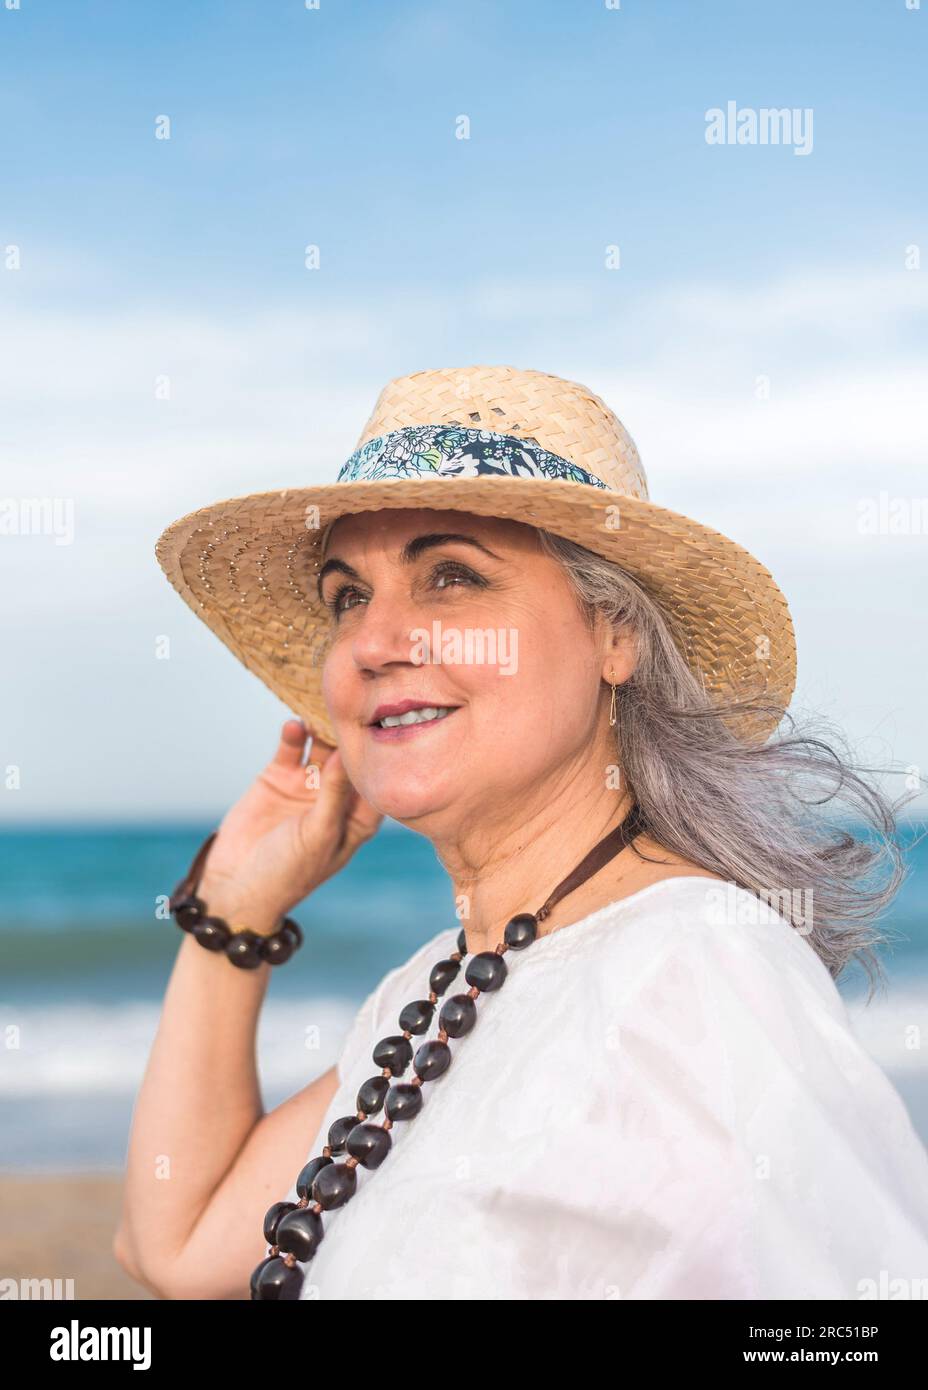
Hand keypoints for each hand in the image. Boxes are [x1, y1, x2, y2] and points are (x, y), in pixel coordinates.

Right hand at [194, 719, 381, 929]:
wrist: (236, 885)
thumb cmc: (288, 872)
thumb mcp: (318, 835)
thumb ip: (335, 795)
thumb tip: (349, 755)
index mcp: (357, 819)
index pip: (375, 781)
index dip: (380, 758)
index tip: (385, 727)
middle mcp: (337, 798)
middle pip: (349, 757)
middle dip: (351, 734)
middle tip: (354, 705)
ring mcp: (308, 785)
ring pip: (321, 747)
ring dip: (322, 728)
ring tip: (322, 707)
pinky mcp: (279, 776)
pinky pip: (291, 748)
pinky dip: (294, 734)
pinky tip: (295, 723)